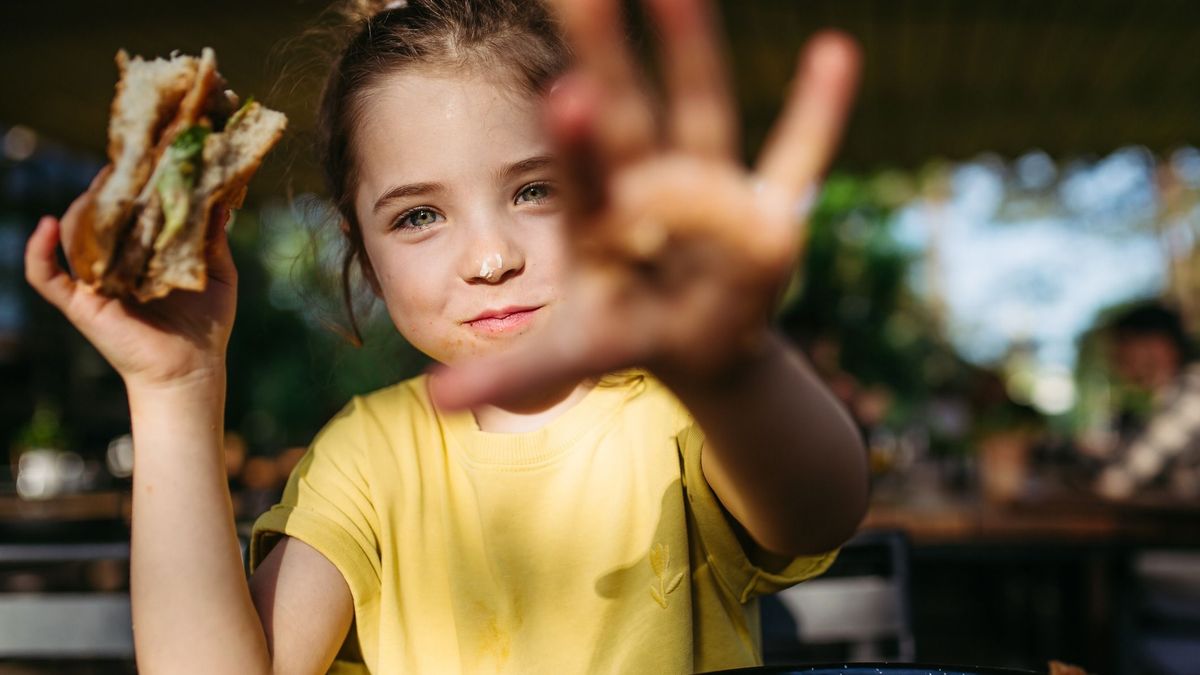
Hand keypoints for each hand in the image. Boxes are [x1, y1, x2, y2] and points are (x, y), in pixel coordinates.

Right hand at [25, 171, 237, 389]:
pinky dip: (37, 250)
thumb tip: (221, 197)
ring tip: (100, 185)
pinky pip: (44, 275)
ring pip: (70, 235)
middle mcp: (113, 261)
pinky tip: (46, 224)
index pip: (128, 209)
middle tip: (124, 162)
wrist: (193, 369)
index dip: (132, 183)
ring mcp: (93, 281)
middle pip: (96, 215)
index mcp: (142, 251)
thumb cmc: (206, 323)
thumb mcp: (217, 272)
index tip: (146, 156)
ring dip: (81, 207)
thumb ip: (212, 237)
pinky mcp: (80, 303)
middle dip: (106, 187)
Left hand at [431, 0, 859, 408]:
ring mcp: (710, 191)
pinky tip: (834, 52)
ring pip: (700, 115)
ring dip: (692, 55)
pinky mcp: (768, 211)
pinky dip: (816, 115)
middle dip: (606, 56)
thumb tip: (433, 400)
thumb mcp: (570, 357)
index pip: (584, 177)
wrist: (691, 340)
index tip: (563, 89)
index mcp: (600, 221)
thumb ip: (510, 373)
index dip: (576, 143)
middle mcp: (649, 189)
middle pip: (625, 115)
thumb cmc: (624, 334)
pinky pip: (796, 158)